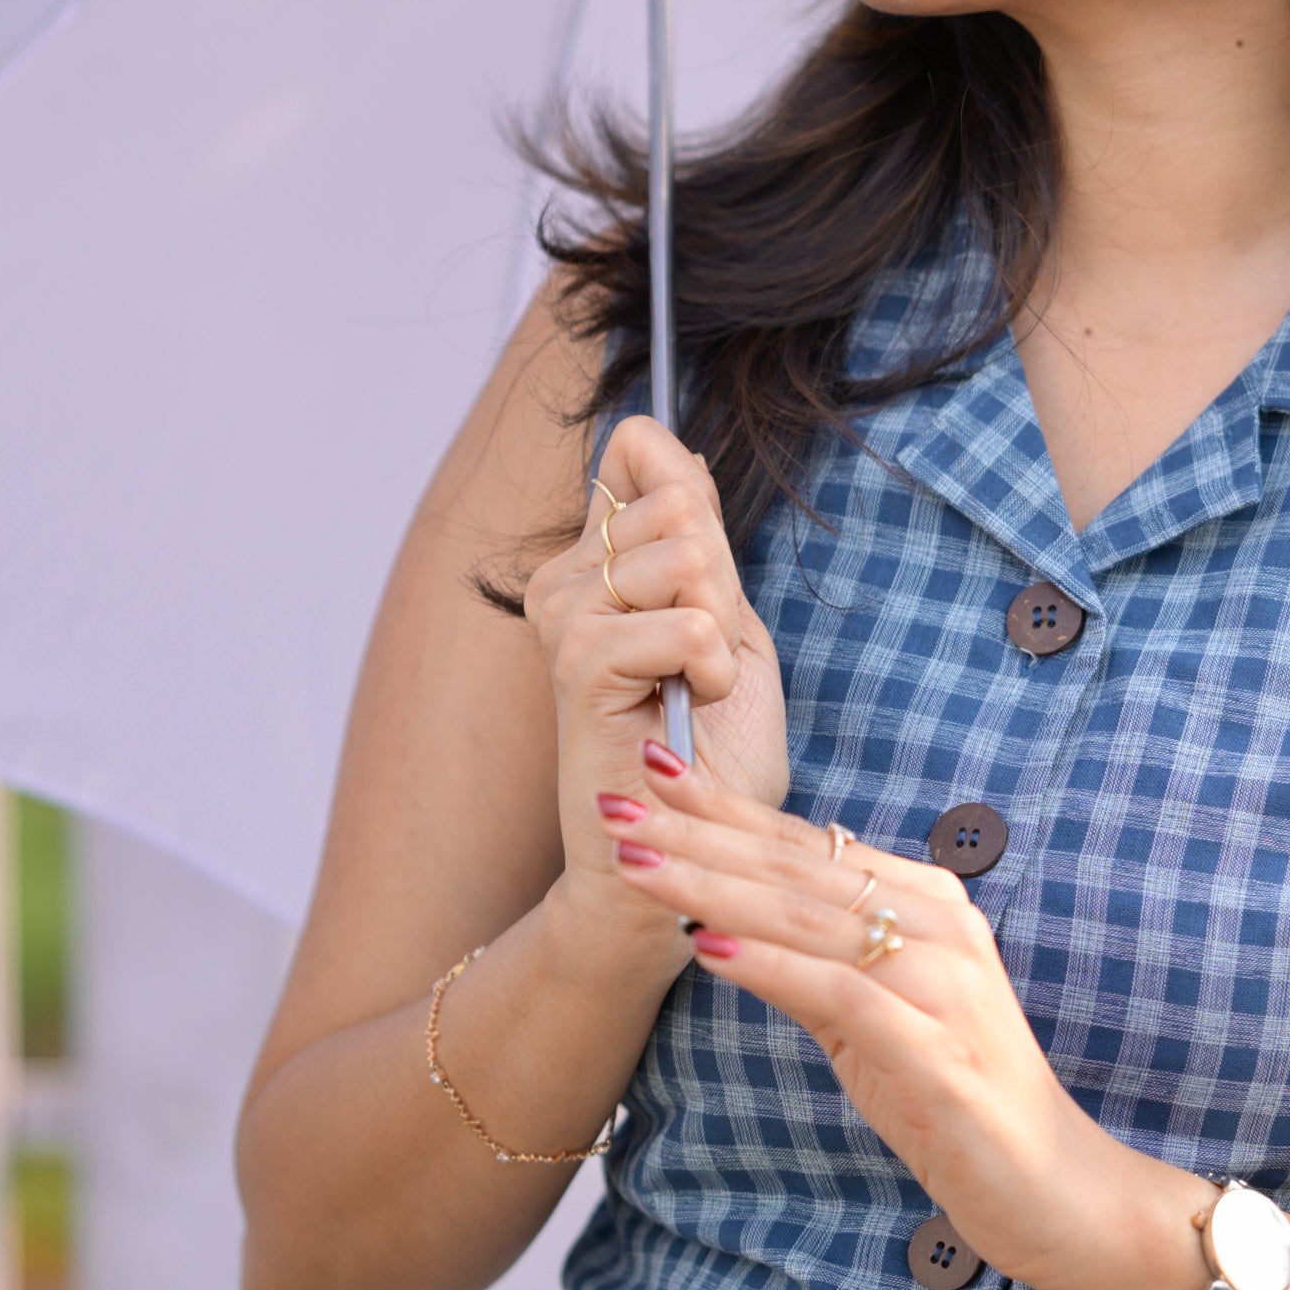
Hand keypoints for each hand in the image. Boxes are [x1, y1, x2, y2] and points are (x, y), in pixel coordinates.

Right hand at [523, 421, 790, 944]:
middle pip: (681, 503)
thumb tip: (670, 447)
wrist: (687, 843)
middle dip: (722, 582)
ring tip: (692, 684)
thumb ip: (698, 531)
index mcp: (596, 559)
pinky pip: (686, 623)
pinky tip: (689, 705)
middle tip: (700, 655)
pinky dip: (713, 668)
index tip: (705, 584)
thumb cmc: (709, 745)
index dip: (697, 500)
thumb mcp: (725, 614)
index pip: (640, 450)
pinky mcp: (578, 665)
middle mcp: (565, 578)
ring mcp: (564, 618)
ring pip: (688, 559)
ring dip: (719, 632)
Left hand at [595, 746, 1202, 1289]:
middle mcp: (941, 926)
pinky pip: (840, 992)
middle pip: (796, 866)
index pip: (806, 841)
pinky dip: (771, 966)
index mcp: (928, 904)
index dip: (725, 804)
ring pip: (808, 916)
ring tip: (635, 865)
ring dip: (712, 886)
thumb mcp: (874, 1015)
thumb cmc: (953, 1096)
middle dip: (696, 832)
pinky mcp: (936, 1049)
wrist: (1050, 1186)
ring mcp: (944, 984)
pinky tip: (708, 948)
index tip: (649, 767)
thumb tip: (729, 915)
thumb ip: (819, 958)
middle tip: (612, 803)